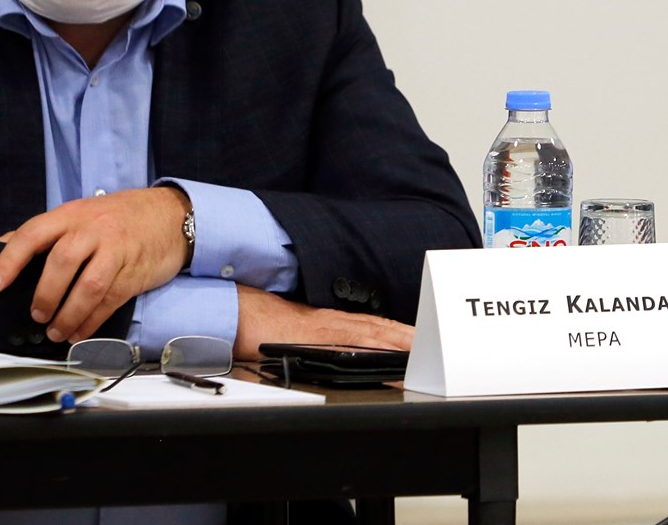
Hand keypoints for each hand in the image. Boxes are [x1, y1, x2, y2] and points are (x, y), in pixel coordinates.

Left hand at [0, 185, 189, 342]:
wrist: (171, 215)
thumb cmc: (118, 218)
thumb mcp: (80, 214)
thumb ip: (44, 232)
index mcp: (72, 214)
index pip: (34, 233)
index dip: (10, 260)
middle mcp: (94, 229)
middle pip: (63, 261)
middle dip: (46, 294)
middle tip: (36, 316)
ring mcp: (117, 250)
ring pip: (89, 286)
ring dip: (69, 315)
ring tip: (55, 332)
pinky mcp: (134, 272)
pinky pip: (110, 301)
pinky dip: (91, 322)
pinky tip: (79, 333)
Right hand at [234, 284, 413, 357]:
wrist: (234, 311)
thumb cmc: (257, 324)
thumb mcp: (291, 335)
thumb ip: (312, 343)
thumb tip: (327, 356)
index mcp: (326, 322)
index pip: (369, 325)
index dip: (395, 332)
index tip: (416, 339)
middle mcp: (329, 321)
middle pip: (377, 326)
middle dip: (406, 335)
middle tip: (433, 344)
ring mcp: (323, 327)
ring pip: (369, 332)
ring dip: (396, 340)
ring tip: (420, 350)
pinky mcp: (312, 336)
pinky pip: (348, 342)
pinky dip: (370, 348)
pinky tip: (385, 355)